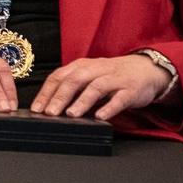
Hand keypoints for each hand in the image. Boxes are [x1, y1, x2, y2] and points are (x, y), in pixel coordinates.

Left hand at [31, 55, 173, 120]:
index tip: (36, 108)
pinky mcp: (131, 90)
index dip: (46, 92)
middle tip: (49, 113)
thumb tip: (49, 106)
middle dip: (60, 97)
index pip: (59, 77)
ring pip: (95, 88)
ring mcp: (114, 79)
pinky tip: (100, 117)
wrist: (146, 69)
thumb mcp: (89, 76)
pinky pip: (120, 99)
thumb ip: (72, 87)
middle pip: (74, 81)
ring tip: (71, 114)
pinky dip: (110, 107)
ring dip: (82, 101)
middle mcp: (96, 70)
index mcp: (82, 66)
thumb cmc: (111, 75)